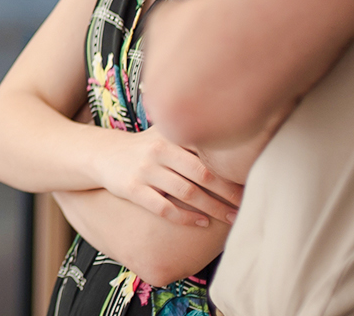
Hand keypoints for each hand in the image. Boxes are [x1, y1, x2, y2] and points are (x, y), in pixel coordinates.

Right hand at [96, 127, 244, 227]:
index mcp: (171, 134)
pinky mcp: (133, 190)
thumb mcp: (164, 131)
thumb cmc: (144, 145)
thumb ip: (191, 132)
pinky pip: (163, 208)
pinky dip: (185, 218)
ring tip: (230, 218)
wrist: (103, 154)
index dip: (230, 167)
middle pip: (202, 174)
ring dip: (212, 208)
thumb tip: (231, 129)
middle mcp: (159, 151)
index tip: (250, 179)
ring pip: (186, 193)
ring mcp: (145, 171)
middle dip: (227, 191)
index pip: (207, 151)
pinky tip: (202, 223)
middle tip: (245, 204)